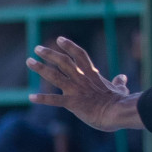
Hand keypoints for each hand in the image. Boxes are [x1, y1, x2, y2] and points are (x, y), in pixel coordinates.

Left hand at [26, 38, 140, 132]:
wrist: (118, 112)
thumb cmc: (120, 102)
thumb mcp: (120, 89)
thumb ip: (119, 82)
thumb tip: (123, 77)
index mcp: (92, 75)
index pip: (80, 55)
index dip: (70, 46)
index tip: (59, 39)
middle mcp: (81, 79)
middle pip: (63, 61)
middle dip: (49, 54)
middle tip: (37, 48)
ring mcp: (76, 90)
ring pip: (54, 76)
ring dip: (40, 68)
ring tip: (29, 61)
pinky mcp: (73, 103)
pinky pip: (54, 100)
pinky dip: (42, 99)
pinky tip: (31, 97)